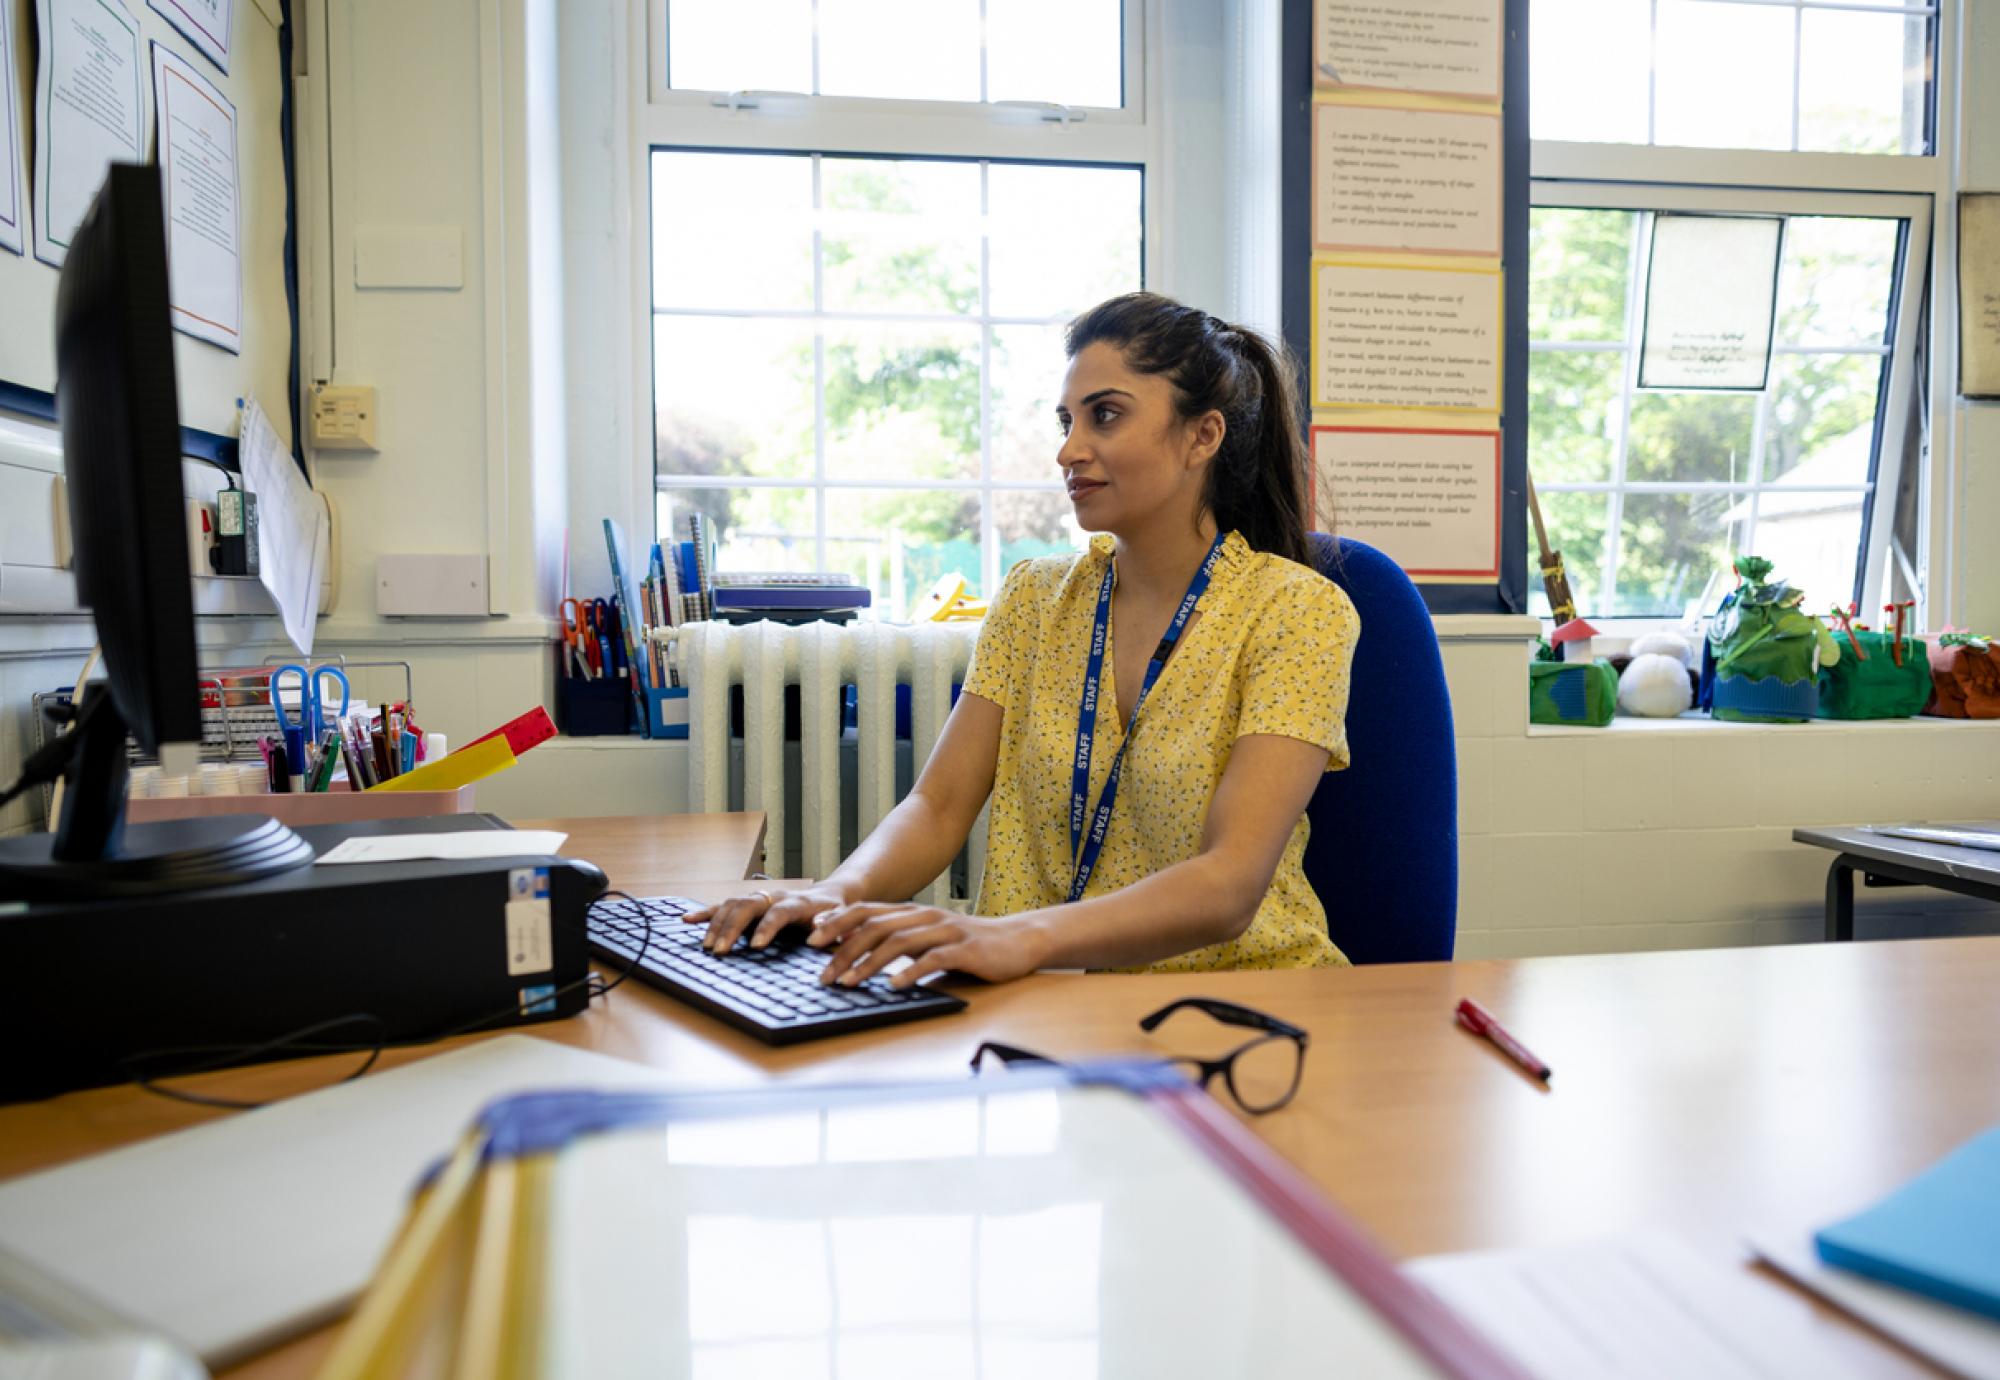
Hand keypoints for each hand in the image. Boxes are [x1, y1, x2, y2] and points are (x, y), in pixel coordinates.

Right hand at [684, 884, 850, 953]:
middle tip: (721, 951)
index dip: (767, 927)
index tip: (756, 946)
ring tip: (708, 946)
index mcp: (799, 903)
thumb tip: (819, 930)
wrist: (829, 896)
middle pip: (748, 906)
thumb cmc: (835, 914)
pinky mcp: (750, 902)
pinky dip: (705, 912)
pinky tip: (687, 920)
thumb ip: (832, 926)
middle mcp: (776, 896)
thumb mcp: (842, 920)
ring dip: (717, 923)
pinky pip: (724, 905)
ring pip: (733, 904)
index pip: (779, 912)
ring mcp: (761, 897)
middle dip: (732, 928)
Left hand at [808, 903, 1049, 990]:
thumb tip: (858, 956)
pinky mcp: (964, 949)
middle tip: (822, 974)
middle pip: (875, 927)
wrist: (1018, 941)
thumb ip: (900, 943)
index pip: (866, 912)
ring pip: (899, 942)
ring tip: (849, 983)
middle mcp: (924, 917)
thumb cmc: (969, 945)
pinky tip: (894, 986)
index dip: (837, 923)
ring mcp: (945, 931)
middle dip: (844, 950)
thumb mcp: (929, 940)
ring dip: (869, 963)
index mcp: (912, 913)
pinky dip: (910, 972)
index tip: (811, 940)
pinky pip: (932, 959)